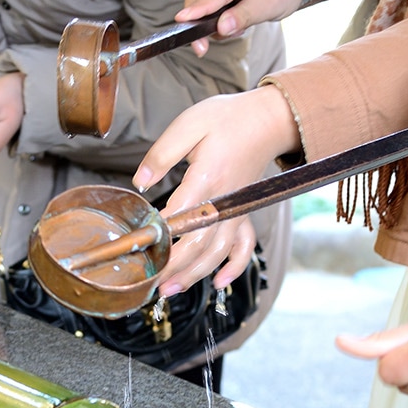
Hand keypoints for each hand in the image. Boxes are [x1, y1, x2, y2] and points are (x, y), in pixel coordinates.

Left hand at [134, 85, 301, 295]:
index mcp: (208, 178)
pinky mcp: (244, 212)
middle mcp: (225, 201)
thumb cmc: (228, 118)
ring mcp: (237, 210)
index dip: (159, 234)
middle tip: (150, 284)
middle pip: (199, 244)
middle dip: (174, 268)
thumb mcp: (189, 124)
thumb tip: (140, 182)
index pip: (179, 214)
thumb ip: (162, 154)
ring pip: (218, 252)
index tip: (138, 246)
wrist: (268, 119)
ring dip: (195, 274)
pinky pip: (244, 246)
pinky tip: (220, 282)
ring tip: (170, 290)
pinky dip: (235, 267)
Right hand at [177, 0, 320, 55]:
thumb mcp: (272, 4)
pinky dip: (211, 14)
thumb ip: (246, 15)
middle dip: (197, 22)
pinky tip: (231, 18)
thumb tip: (221, 28)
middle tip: (204, 49)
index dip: (198, 10)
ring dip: (206, 19)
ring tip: (236, 26)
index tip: (183, 22)